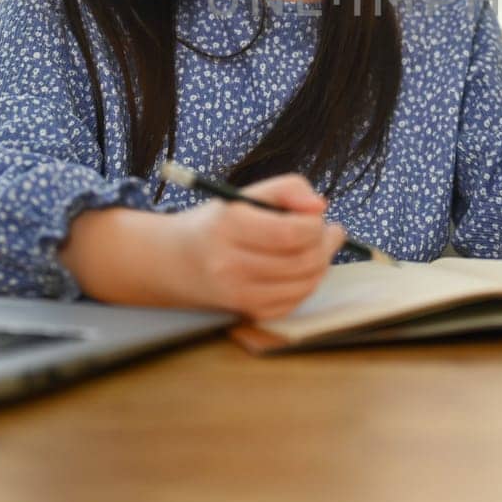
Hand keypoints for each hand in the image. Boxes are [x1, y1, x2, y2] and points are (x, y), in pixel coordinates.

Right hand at [167, 173, 346, 319]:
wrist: (173, 262)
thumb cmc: (215, 223)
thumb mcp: (243, 194)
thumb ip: (286, 189)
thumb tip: (319, 206)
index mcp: (228, 228)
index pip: (290, 233)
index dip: (315, 225)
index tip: (318, 215)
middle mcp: (230, 265)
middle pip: (302, 261)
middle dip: (325, 244)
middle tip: (328, 231)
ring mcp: (238, 294)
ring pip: (305, 284)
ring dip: (321, 264)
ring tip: (318, 247)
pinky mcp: (247, 312)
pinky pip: (295, 302)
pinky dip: (306, 284)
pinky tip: (301, 268)